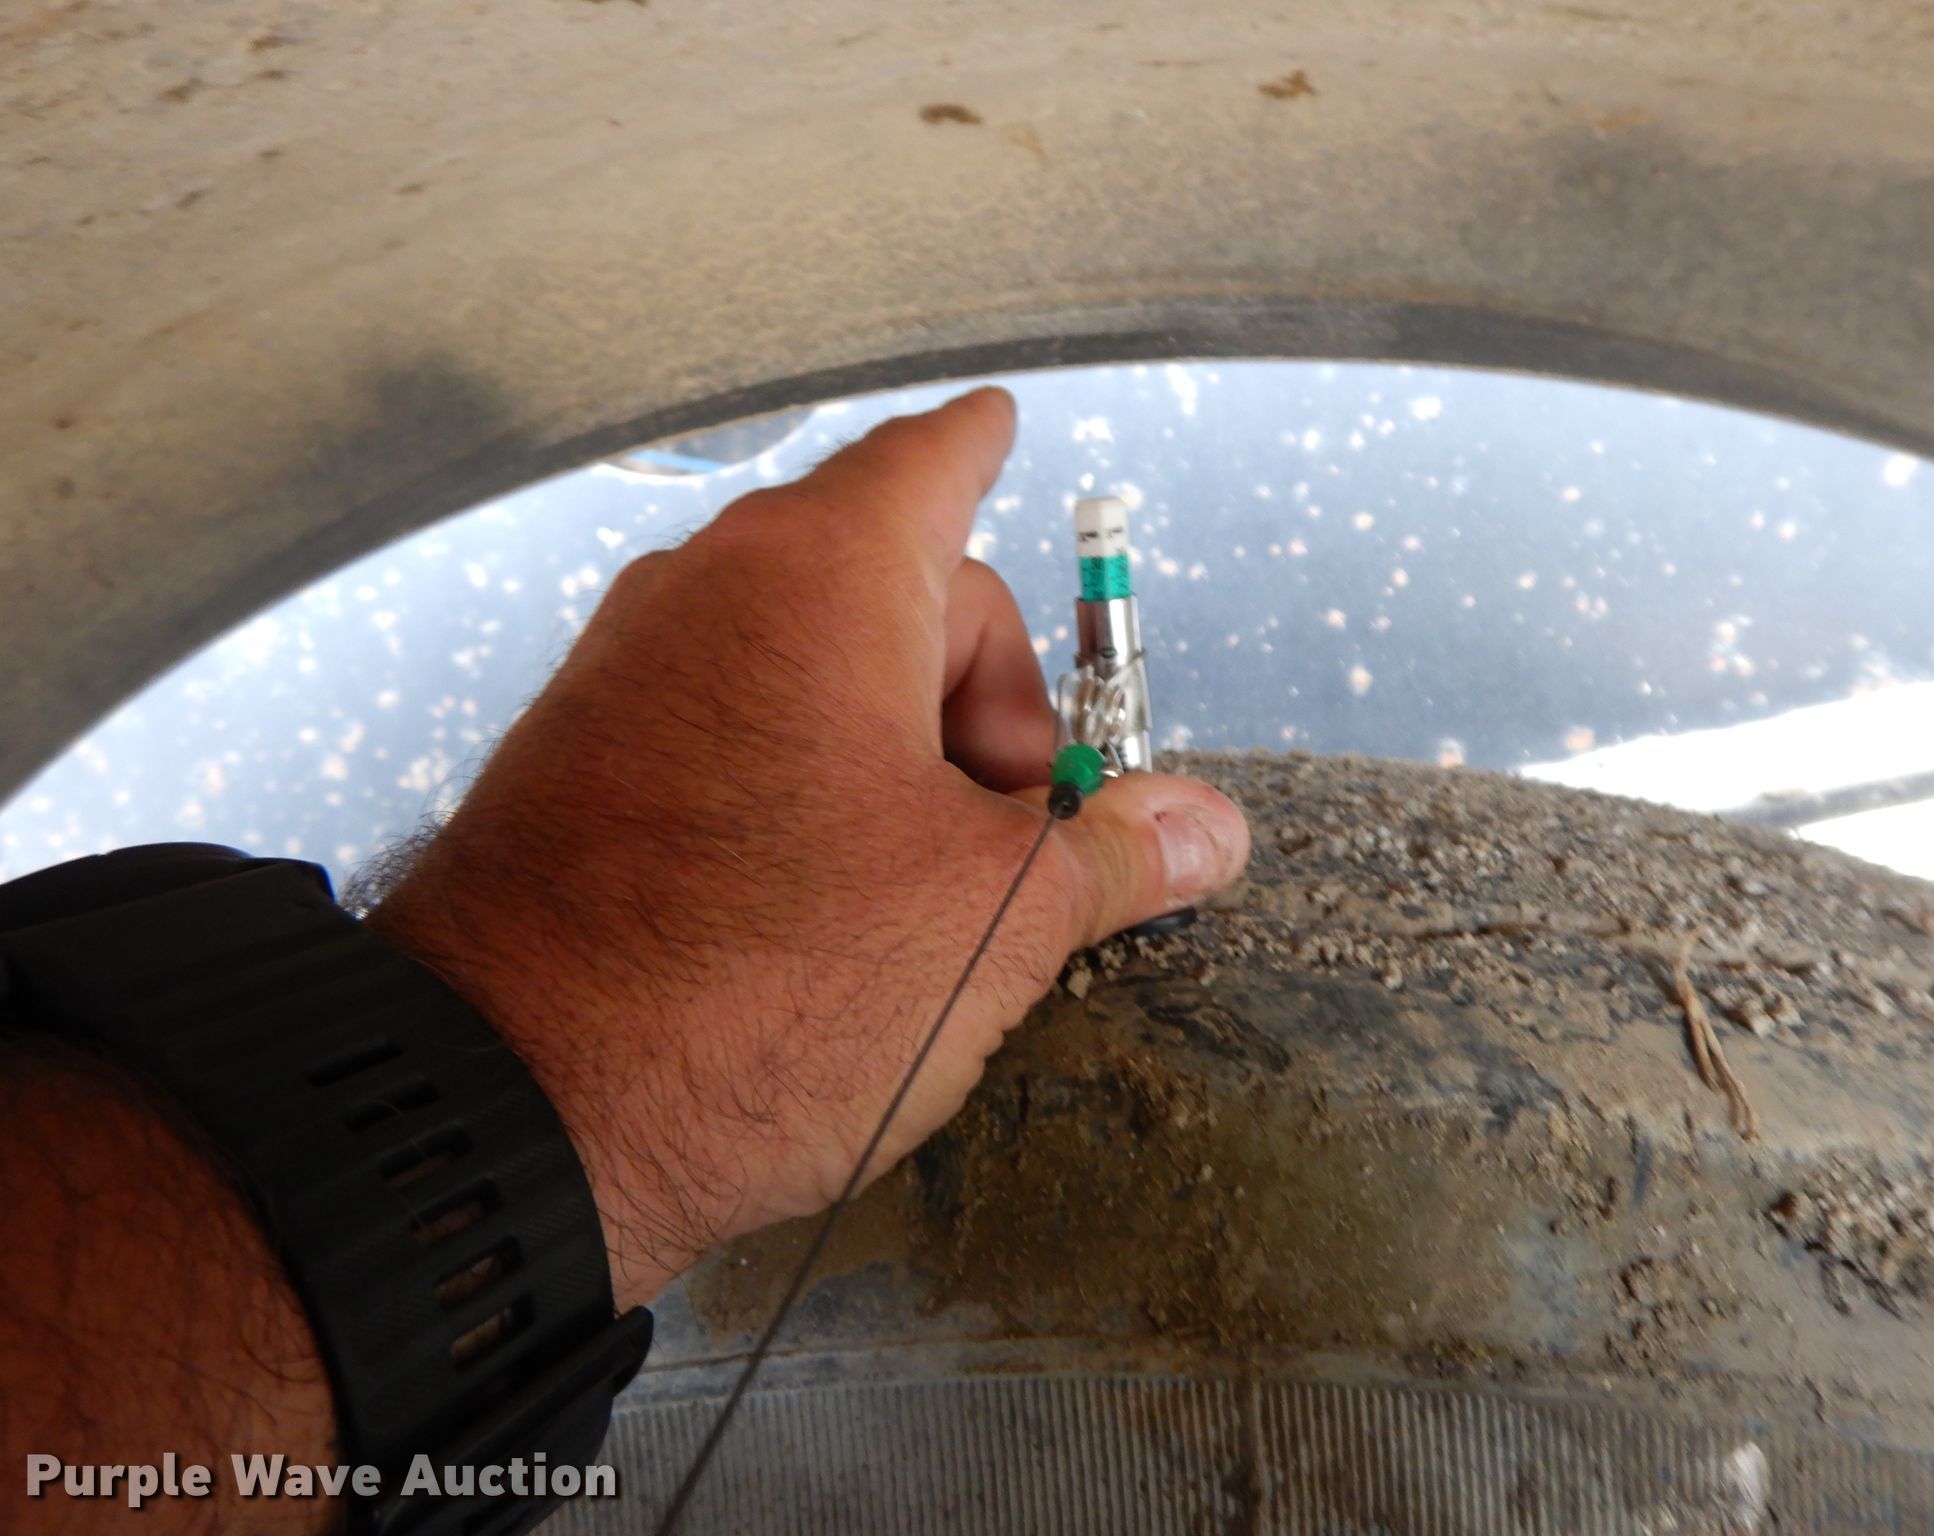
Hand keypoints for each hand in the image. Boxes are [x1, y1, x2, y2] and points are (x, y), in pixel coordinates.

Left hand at [368, 388, 1250, 1305]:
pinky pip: (731, 731)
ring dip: (895, 750)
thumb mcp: (993, 924)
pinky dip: (803, 782)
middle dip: (984, 690)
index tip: (1000, 428)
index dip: (988, 449)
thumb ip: (1113, 853)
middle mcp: (711, 596)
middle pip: (896, 583)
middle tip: (1021, 831)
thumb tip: (1202, 830)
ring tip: (921, 891)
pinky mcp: (582, 766)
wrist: (510, 1108)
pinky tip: (821, 906)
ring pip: (810, 667)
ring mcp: (630, 677)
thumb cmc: (749, 989)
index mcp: (823, 579)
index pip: (935, 461)